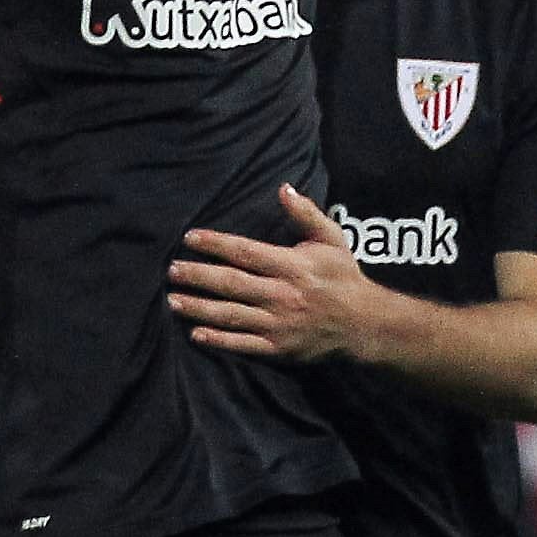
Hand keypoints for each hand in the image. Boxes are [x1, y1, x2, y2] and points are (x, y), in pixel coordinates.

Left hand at [168, 183, 382, 362]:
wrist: (365, 324)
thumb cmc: (343, 277)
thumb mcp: (331, 240)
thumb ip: (306, 214)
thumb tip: (284, 188)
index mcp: (292, 266)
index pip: (246, 252)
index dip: (216, 244)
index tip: (189, 238)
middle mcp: (283, 295)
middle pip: (231, 283)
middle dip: (198, 276)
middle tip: (171, 270)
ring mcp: (279, 324)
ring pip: (232, 315)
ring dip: (199, 308)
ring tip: (172, 300)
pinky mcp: (279, 348)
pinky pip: (243, 344)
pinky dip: (219, 340)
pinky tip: (195, 334)